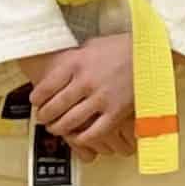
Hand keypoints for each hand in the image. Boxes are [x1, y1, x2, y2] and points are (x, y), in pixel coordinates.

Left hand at [28, 34, 137, 156]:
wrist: (149, 53)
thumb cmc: (119, 47)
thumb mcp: (90, 46)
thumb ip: (72, 60)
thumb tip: (54, 71)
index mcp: (76, 63)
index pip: (46, 86)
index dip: (37, 98)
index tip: (35, 101)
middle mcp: (85, 81)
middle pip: (55, 106)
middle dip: (44, 116)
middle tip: (42, 118)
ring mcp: (101, 98)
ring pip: (70, 121)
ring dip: (58, 128)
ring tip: (55, 128)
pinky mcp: (116, 112)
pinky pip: (93, 132)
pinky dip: (81, 138)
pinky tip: (78, 137)